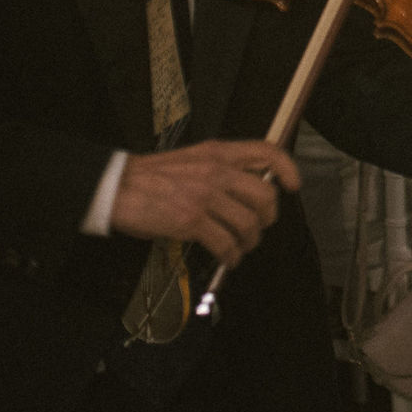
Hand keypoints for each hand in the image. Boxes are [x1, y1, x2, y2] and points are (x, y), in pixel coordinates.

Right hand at [110, 140, 300, 266]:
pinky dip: (231, 256)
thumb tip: (246, 191)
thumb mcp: (193, 159)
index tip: (294, 186)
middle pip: (265, 196)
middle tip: (260, 227)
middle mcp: (217, 171)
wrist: (117, 186)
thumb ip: (221, 168)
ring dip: (249, 242)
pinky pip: (225, 244)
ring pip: (249, 224)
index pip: (267, 152)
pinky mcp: (191, 221)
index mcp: (219, 152)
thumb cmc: (151, 176)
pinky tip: (227, 259)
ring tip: (241, 248)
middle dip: (268, 218)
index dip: (288, 169)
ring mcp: (205, 196)